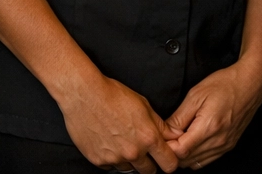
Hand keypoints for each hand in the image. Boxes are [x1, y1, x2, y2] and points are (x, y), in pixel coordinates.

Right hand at [58, 72, 179, 172]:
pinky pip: (110, 167)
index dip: (169, 161)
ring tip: (122, 142)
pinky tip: (109, 143)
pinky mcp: (98, 161)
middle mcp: (133, 152)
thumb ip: (161, 125)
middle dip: (149, 163)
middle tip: (143, 150)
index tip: (165, 156)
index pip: (169, 164)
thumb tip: (176, 135)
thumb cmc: (114, 96)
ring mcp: (115, 159)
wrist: (84, 96)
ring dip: (129, 161)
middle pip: (149, 171)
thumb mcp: (144, 105)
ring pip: (129, 169)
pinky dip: (112, 159)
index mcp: (148, 138)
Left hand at [165, 56, 261, 168]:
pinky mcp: (229, 145)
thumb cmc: (224, 84)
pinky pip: (207, 159)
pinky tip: (192, 140)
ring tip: (179, 137)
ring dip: (184, 155)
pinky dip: (196, 155)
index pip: (180, 151)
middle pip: (186, 160)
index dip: (167, 146)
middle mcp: (218, 141)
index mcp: (208, 127)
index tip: (162, 136)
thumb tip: (166, 133)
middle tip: (167, 137)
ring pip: (196, 163)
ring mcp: (225, 146)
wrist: (250, 83)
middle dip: (173, 152)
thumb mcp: (195, 95)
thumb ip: (179, 117)